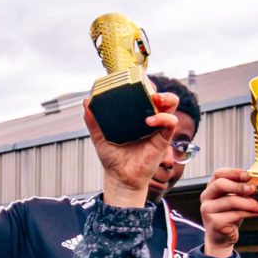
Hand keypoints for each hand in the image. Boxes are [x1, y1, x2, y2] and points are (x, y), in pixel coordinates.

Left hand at [86, 91, 183, 207]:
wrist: (120, 178)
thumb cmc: (113, 158)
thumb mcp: (99, 136)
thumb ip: (93, 120)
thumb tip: (86, 102)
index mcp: (135, 115)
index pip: (144, 93)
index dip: (144, 84)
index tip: (136, 80)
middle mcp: (148, 118)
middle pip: (160, 95)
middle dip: (157, 87)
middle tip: (148, 89)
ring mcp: (157, 127)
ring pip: (171, 105)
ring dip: (166, 98)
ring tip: (155, 99)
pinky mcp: (163, 138)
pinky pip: (171, 122)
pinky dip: (163, 118)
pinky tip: (149, 121)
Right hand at [197, 169, 257, 257]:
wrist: (222, 237)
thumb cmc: (228, 216)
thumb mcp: (234, 200)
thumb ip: (241, 191)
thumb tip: (257, 184)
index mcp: (211, 188)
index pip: (218, 174)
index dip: (233, 172)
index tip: (247, 175)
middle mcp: (206, 197)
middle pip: (220, 185)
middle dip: (239, 186)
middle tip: (254, 189)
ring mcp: (208, 210)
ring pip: (230, 201)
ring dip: (249, 203)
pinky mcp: (215, 223)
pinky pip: (235, 215)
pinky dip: (250, 213)